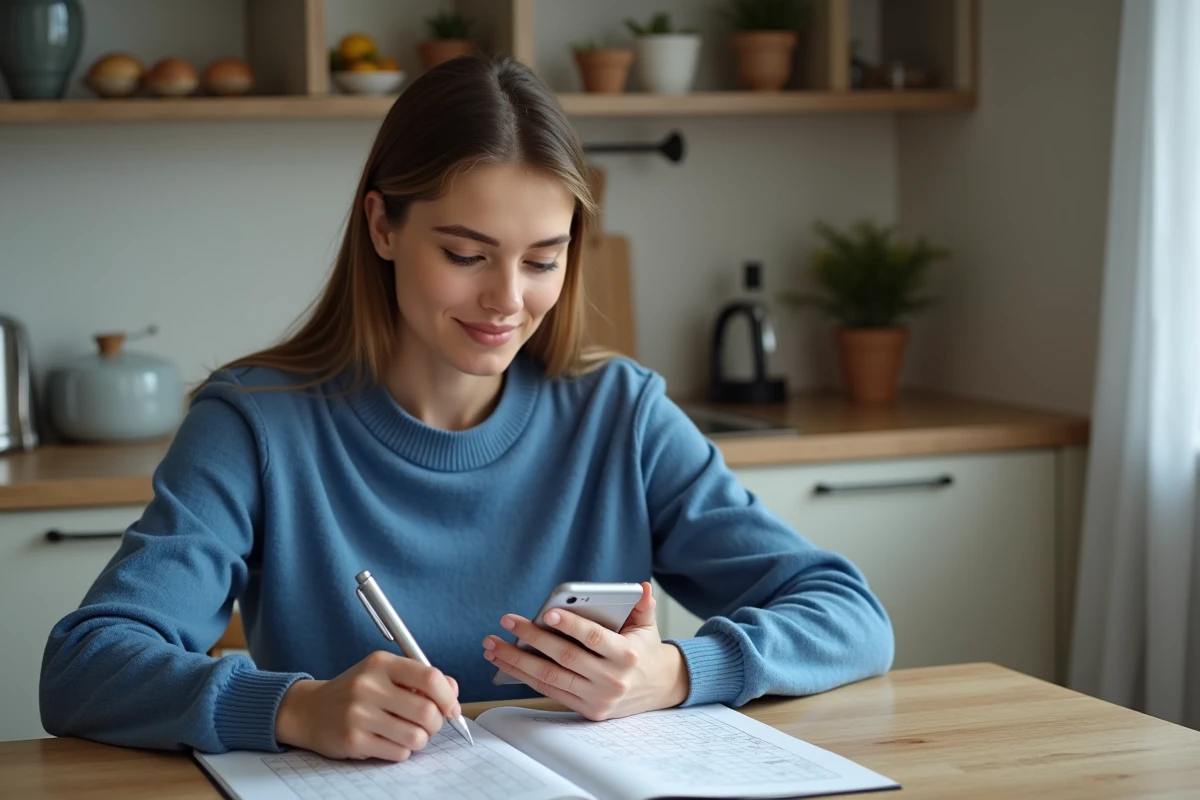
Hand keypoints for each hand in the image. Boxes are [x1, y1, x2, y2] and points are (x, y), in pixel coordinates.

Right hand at [274, 651, 459, 761]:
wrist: (309, 710)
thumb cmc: (356, 692)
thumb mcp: (385, 674)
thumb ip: (420, 679)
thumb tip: (453, 693)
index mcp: (381, 663)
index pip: (430, 678)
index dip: (448, 697)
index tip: (451, 708)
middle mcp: (369, 685)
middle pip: (427, 712)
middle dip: (435, 724)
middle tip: (428, 725)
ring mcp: (359, 714)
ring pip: (415, 737)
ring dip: (419, 740)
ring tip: (407, 734)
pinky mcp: (353, 740)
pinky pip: (398, 753)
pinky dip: (401, 751)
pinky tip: (387, 742)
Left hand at [483, 581, 689, 720]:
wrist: (658, 688)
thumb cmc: (644, 650)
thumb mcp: (648, 626)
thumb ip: (644, 605)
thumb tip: (640, 586)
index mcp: (627, 655)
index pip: (594, 638)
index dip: (571, 626)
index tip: (547, 613)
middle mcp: (611, 680)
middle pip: (564, 658)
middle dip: (532, 639)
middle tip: (507, 620)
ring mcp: (597, 699)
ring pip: (550, 678)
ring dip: (517, 662)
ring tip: (493, 645)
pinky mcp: (587, 710)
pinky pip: (549, 691)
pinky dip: (524, 677)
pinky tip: (505, 662)